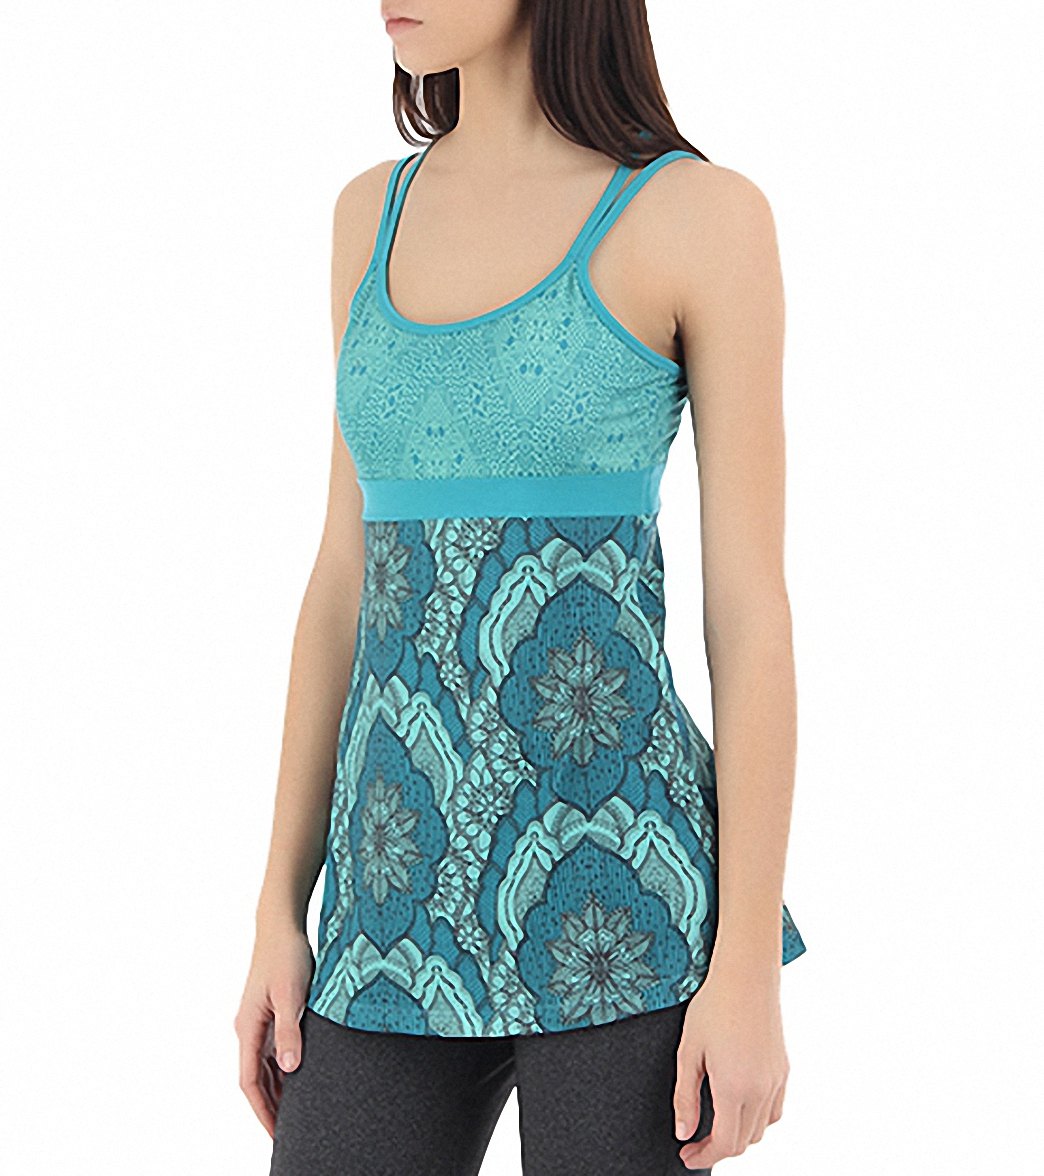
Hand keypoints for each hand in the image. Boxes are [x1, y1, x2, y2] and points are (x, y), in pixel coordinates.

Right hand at [234, 923, 314, 1136]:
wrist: (281, 925)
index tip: (276, 1135)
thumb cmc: (286, 955)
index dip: (263, 1110)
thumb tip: (289, 1069)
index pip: (250, 1082)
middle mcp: (249, 1029)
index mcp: (248, 1028)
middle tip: (289, 1134)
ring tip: (296, 1115)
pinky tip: (299, 1079)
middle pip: (256, 1079)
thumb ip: (290, 1031)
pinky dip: (283, 1069)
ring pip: (264, 1067)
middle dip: (270, 1107)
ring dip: (277, 1091)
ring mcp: (259, 1021)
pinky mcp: (271, 1012)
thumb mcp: (291, 994)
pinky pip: (273, 1051)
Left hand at [673, 966, 789, 1168]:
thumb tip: (684, 1133)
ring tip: (715, 1126)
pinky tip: (739, 1106)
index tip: (686, 1156)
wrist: (746, 977)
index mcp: (734, 1088)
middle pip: (743, 1142)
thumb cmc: (712, 1008)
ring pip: (761, 1130)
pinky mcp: (784, 1071)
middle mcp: (760, 1090)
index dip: (703, 1157)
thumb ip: (685, 1097)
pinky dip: (757, 1120)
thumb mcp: (688, 1051)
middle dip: (718, 1150)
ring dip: (738, 1136)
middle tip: (694, 1144)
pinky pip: (774, 1111)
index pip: (724, 1143)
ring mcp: (776, 1081)